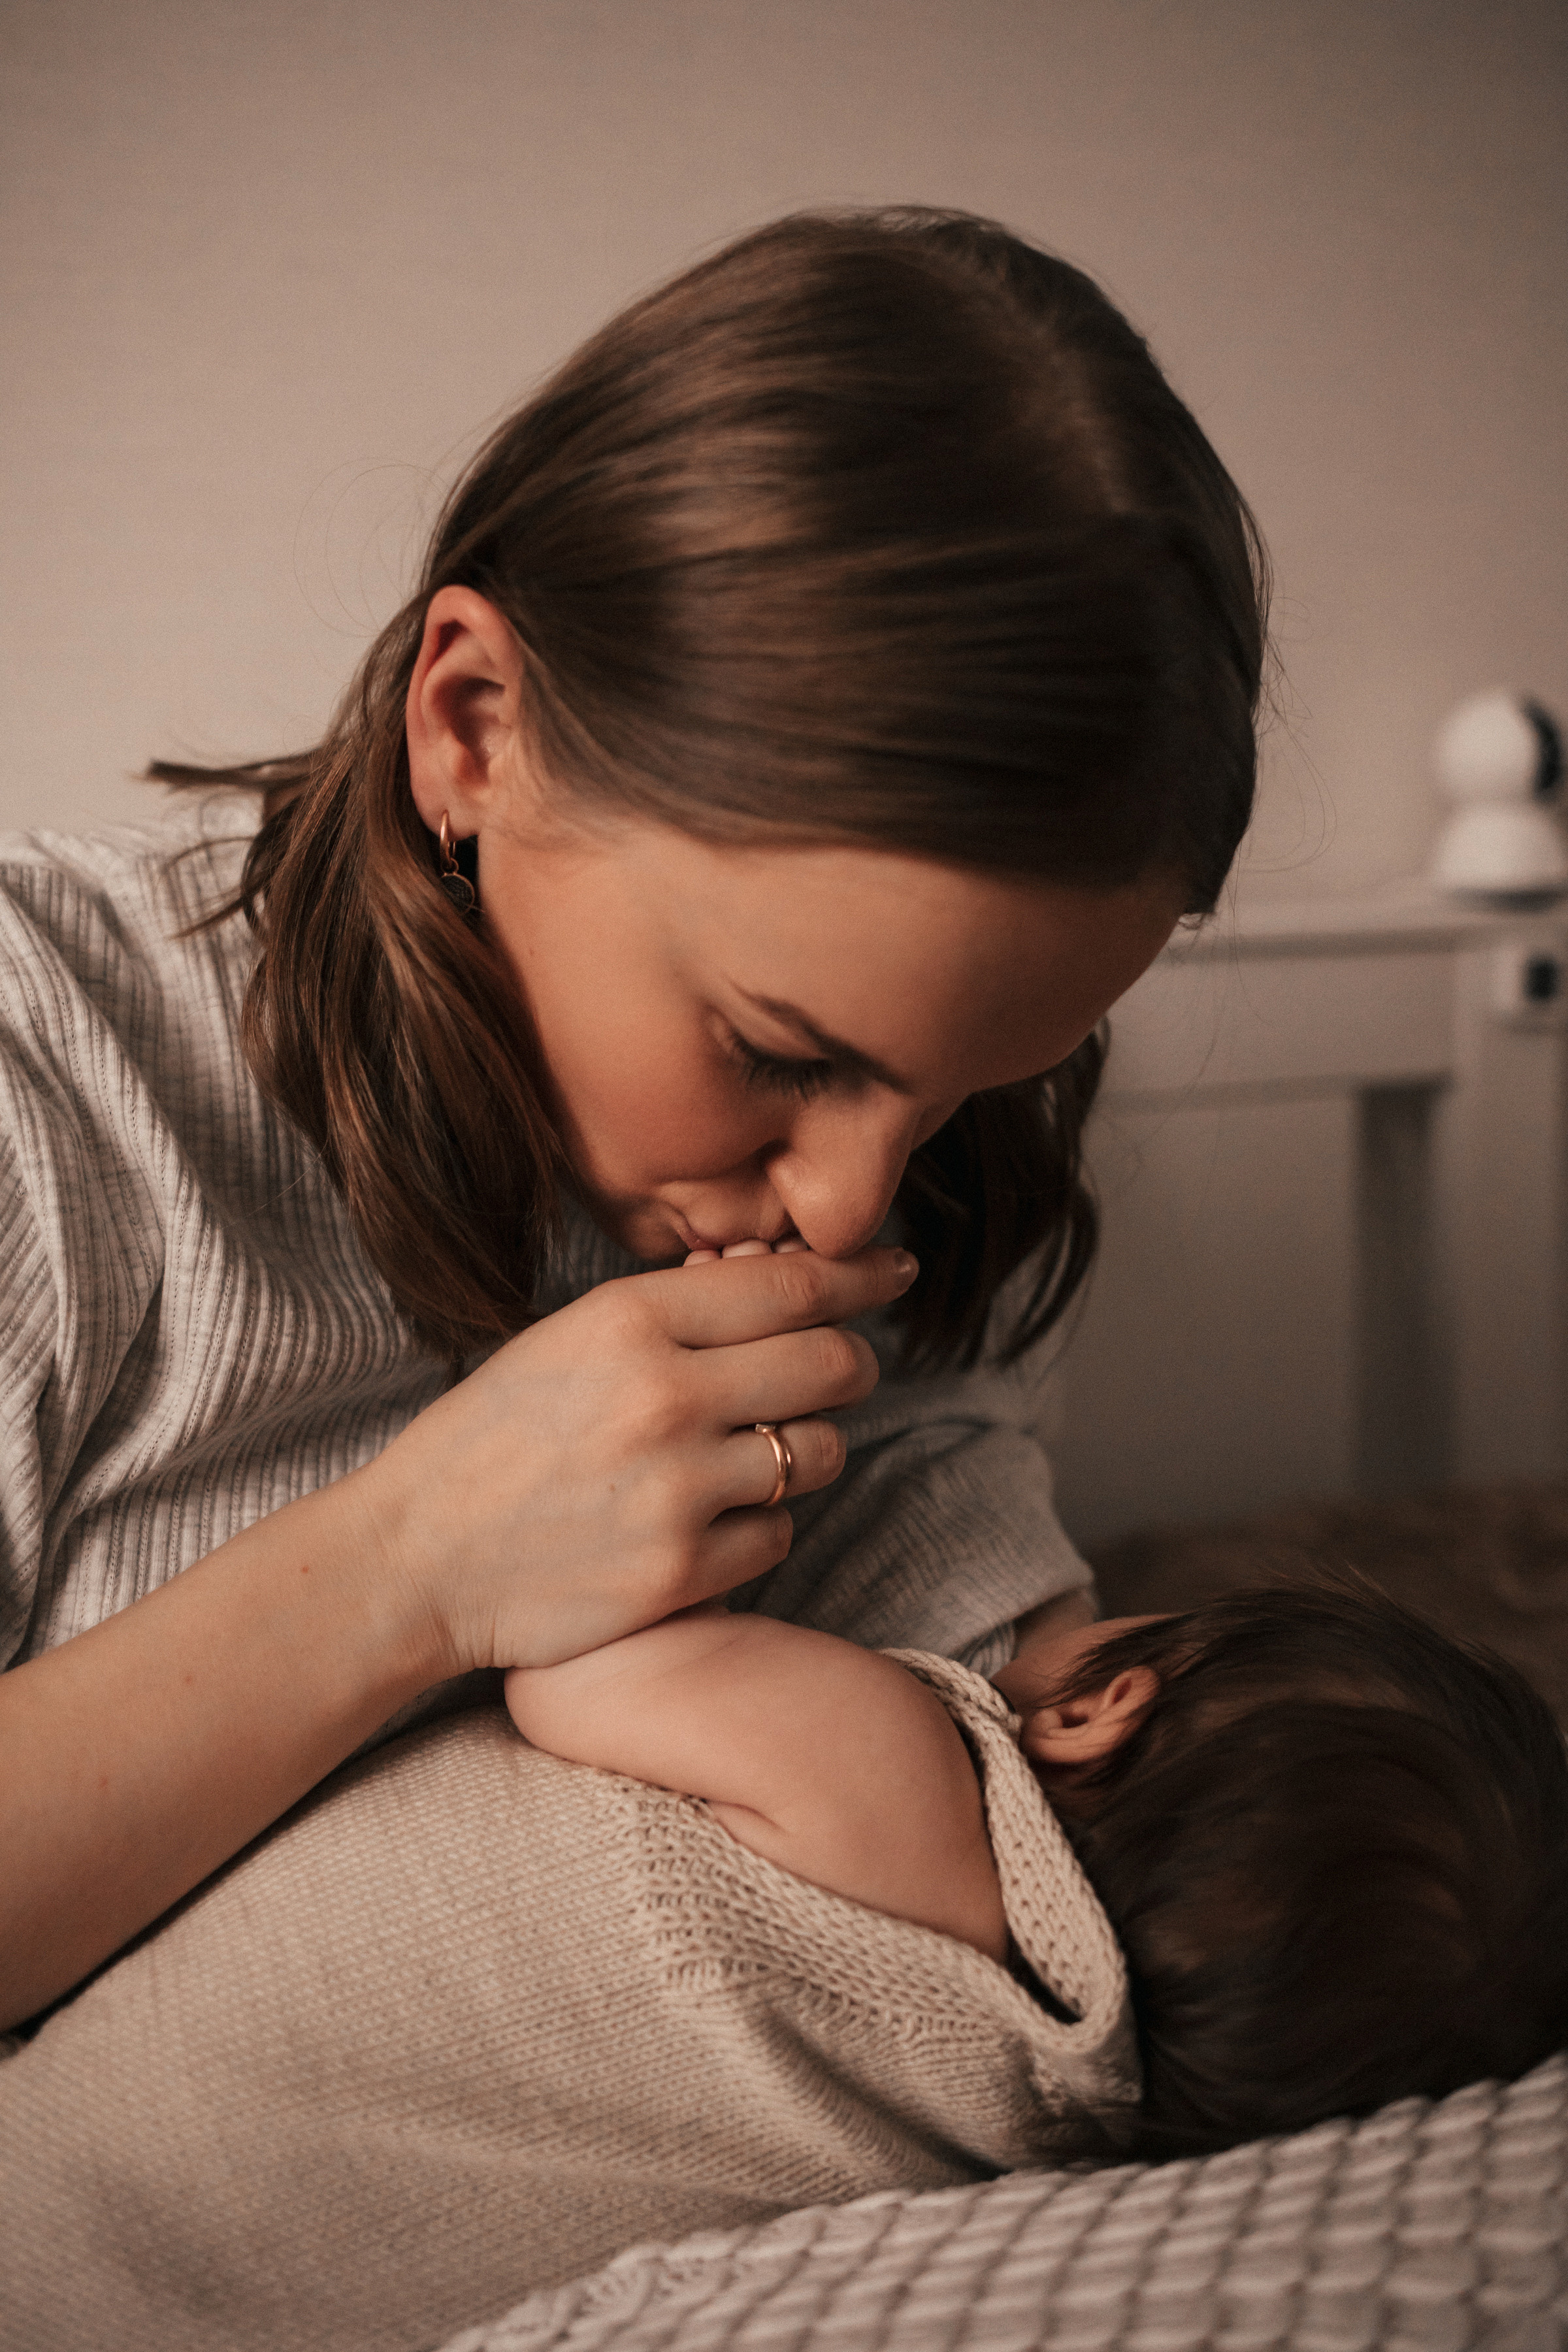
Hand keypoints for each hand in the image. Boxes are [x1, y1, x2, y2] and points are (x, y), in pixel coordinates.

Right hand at [364, 1243, 916, 1675]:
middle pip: (832, 1363)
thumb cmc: (493, 1438)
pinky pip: (779, 1532)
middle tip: (837, 1369)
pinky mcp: (683, 1572)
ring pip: (820, 1453)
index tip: (893, 1269)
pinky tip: (709, 1519)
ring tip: (753, 1451)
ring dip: (806, 1448)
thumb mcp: (567, 1339)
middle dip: (849, 1362)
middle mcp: (663, 1396)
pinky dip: (761, 1524)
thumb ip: (673, 1310)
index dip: (860, 1275)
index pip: (792, 1286)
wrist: (415, 1559)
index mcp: (628, 1320)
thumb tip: (784, 1275)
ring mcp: (678, 1489)